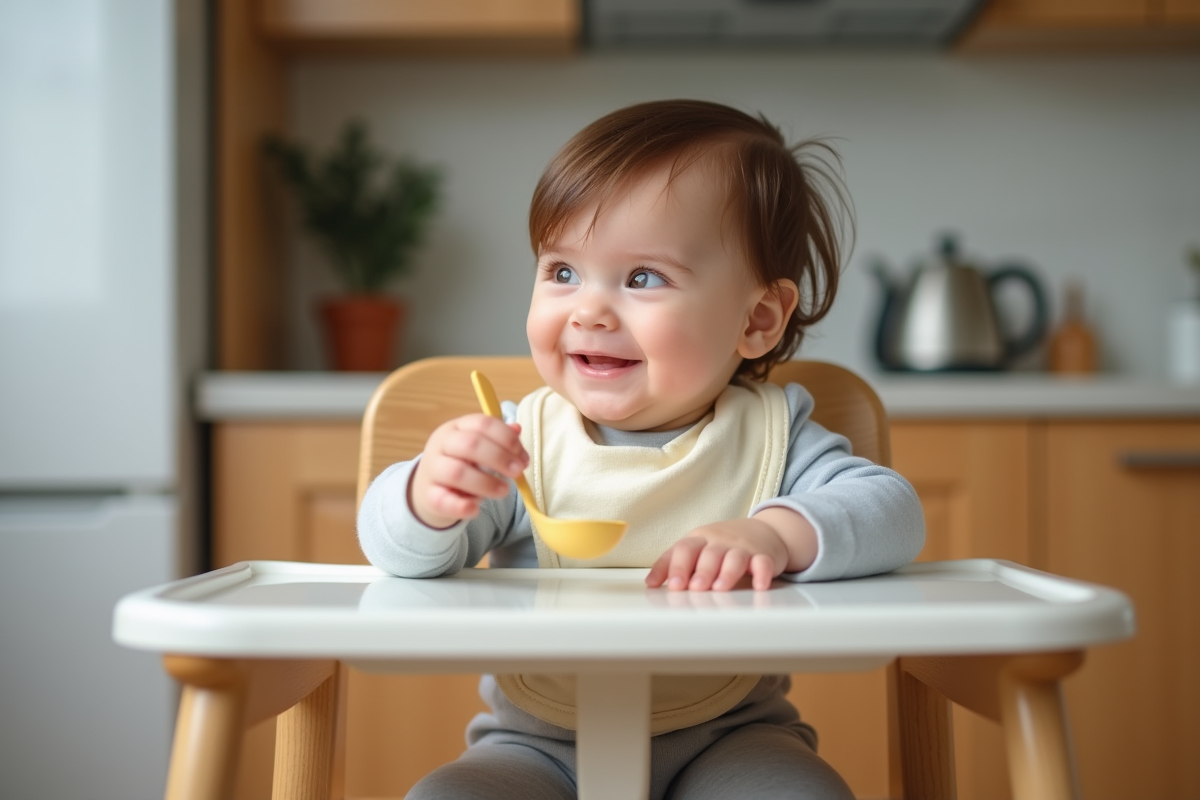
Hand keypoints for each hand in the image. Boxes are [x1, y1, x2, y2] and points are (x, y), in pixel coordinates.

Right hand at [409, 414, 527, 528]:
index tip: (523, 458)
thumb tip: (517, 429)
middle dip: (499, 457)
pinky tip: (475, 509)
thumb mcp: (479, 447)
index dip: (507, 439)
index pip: (483, 424)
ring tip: (504, 491)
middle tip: (518, 472)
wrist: (429, 489)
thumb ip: (499, 439)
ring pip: (457, 472)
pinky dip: (461, 506)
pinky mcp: (428, 496)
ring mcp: (432, 470)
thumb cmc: (460, 463)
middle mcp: (441, 445)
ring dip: (485, 483)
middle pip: (470, 444)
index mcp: (456, 428)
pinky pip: (443, 500)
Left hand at [645, 508, 817, 591]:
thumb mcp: (696, 548)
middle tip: (696, 588)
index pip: (684, 549)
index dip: (677, 567)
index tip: (673, 585)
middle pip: (709, 554)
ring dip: (727, 572)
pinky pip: (763, 563)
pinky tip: (759, 585)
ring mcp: (742, 548)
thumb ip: (673, 564)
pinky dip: (762, 573)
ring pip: (735, 558)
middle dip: (702, 571)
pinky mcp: (763, 556)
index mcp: (699, 540)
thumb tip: (650, 583)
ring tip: (720, 588)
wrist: (762, 531)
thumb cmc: (721, 544)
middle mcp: (719, 542)